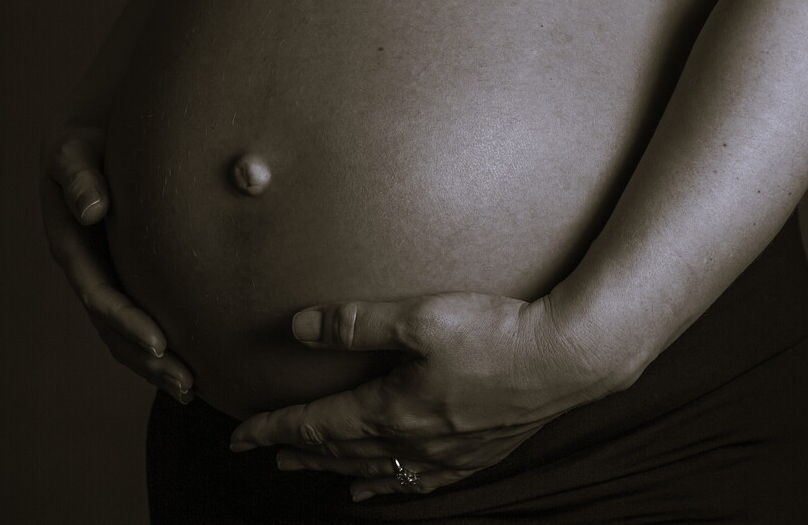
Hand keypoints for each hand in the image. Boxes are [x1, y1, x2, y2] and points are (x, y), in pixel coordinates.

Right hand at [40, 115, 193, 402]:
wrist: (98, 133)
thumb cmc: (89, 137)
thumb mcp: (75, 147)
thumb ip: (80, 175)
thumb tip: (93, 209)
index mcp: (72, 240)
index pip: (100, 292)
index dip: (128, 321)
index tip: (161, 344)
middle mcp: (86, 265)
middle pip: (113, 326)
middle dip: (148, 357)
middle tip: (187, 382)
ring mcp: (105, 273)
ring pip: (125, 332)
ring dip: (154, 364)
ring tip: (192, 388)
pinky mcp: (126, 273)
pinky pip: (142, 316)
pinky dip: (161, 345)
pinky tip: (195, 364)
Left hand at [229, 292, 608, 501]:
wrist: (566, 360)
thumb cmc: (494, 334)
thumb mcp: (419, 318)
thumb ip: (356, 322)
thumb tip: (298, 326)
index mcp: (392, 409)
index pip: (317, 424)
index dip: (274, 428)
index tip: (240, 435)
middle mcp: (413, 441)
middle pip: (341, 451)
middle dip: (298, 450)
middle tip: (266, 452)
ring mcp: (446, 454)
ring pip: (375, 470)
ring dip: (336, 469)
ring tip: (309, 472)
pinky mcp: (475, 453)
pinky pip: (420, 482)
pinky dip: (390, 486)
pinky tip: (384, 488)